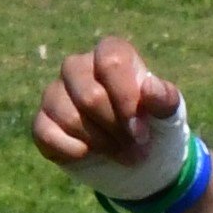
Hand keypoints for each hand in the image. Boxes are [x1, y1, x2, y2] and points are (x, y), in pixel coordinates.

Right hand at [33, 33, 179, 177]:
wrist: (138, 157)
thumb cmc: (153, 126)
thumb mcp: (169, 116)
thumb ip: (165, 100)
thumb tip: (151, 87)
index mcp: (111, 55)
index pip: (111, 62)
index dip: (127, 100)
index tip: (142, 131)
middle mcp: (77, 67)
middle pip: (90, 96)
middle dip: (117, 130)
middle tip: (136, 148)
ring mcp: (55, 93)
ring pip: (69, 117)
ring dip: (101, 143)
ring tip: (120, 152)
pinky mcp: (43, 121)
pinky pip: (46, 132)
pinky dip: (73, 151)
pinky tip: (90, 154)